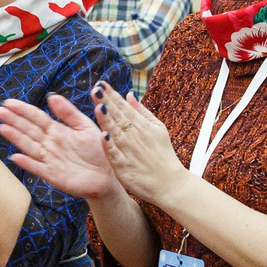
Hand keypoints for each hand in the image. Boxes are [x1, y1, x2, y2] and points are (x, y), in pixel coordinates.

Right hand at [0, 93, 121, 200]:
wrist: (109, 174)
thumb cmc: (98, 149)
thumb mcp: (85, 126)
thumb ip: (68, 112)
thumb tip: (52, 97)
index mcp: (57, 130)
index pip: (37, 118)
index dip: (23, 110)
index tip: (8, 102)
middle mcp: (50, 144)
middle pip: (29, 130)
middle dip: (13, 120)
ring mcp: (50, 159)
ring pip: (30, 146)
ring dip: (16, 138)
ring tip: (2, 128)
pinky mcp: (54, 175)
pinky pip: (38, 168)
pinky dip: (27, 163)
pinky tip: (16, 157)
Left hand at [93, 81, 188, 207]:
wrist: (170, 183)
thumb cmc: (163, 155)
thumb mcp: (158, 129)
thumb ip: (142, 112)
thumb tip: (129, 94)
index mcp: (142, 126)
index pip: (124, 107)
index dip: (112, 95)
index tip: (101, 84)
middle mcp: (135, 136)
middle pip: (118, 117)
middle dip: (107, 102)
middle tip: (96, 89)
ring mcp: (129, 152)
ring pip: (115, 133)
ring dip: (106, 120)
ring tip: (98, 106)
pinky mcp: (125, 167)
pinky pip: (115, 155)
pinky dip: (110, 146)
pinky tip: (104, 135)